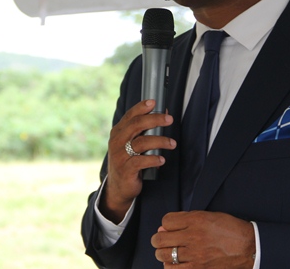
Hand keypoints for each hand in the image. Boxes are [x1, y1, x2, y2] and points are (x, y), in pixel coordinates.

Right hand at [100, 99, 175, 223]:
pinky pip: (140, 162)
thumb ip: (144, 131)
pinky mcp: (125, 170)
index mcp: (118, 132)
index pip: (129, 116)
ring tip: (172, 143)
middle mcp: (117, 142)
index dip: (141, 107)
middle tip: (169, 119)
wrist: (118, 187)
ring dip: (159, 141)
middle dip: (154, 120)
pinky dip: (153, 159)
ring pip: (141, 143)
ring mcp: (120, 156)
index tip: (154, 102)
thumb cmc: (128, 160)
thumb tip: (165, 115)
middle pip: (136, 125)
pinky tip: (161, 160)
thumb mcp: (131, 143)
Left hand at [151, 211, 255, 267]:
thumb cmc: (230, 230)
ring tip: (168, 253)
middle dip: (158, 239)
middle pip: (160, 239)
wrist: (248, 248)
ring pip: (164, 255)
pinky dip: (170, 267)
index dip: (166, 224)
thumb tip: (164, 227)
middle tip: (162, 241)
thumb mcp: (209, 216)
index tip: (170, 227)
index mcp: (196, 220)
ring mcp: (195, 256)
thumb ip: (186, 219)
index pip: (166, 221)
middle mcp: (193, 237)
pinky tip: (175, 264)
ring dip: (162, 253)